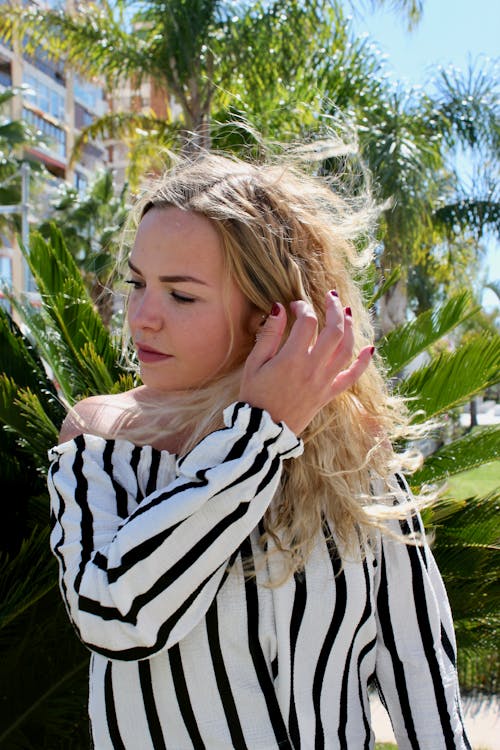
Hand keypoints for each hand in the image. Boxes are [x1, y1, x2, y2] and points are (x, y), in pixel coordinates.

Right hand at [238, 292, 373, 434]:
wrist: (264, 430)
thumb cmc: (255, 396)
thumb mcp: (254, 363)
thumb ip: (268, 334)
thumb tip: (279, 308)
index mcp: (292, 358)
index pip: (307, 322)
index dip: (302, 307)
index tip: (294, 306)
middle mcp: (313, 368)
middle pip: (334, 331)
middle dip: (334, 309)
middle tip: (330, 296)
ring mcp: (324, 381)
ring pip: (346, 349)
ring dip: (350, 328)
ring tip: (347, 312)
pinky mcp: (329, 394)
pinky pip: (351, 377)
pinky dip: (363, 363)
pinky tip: (369, 348)